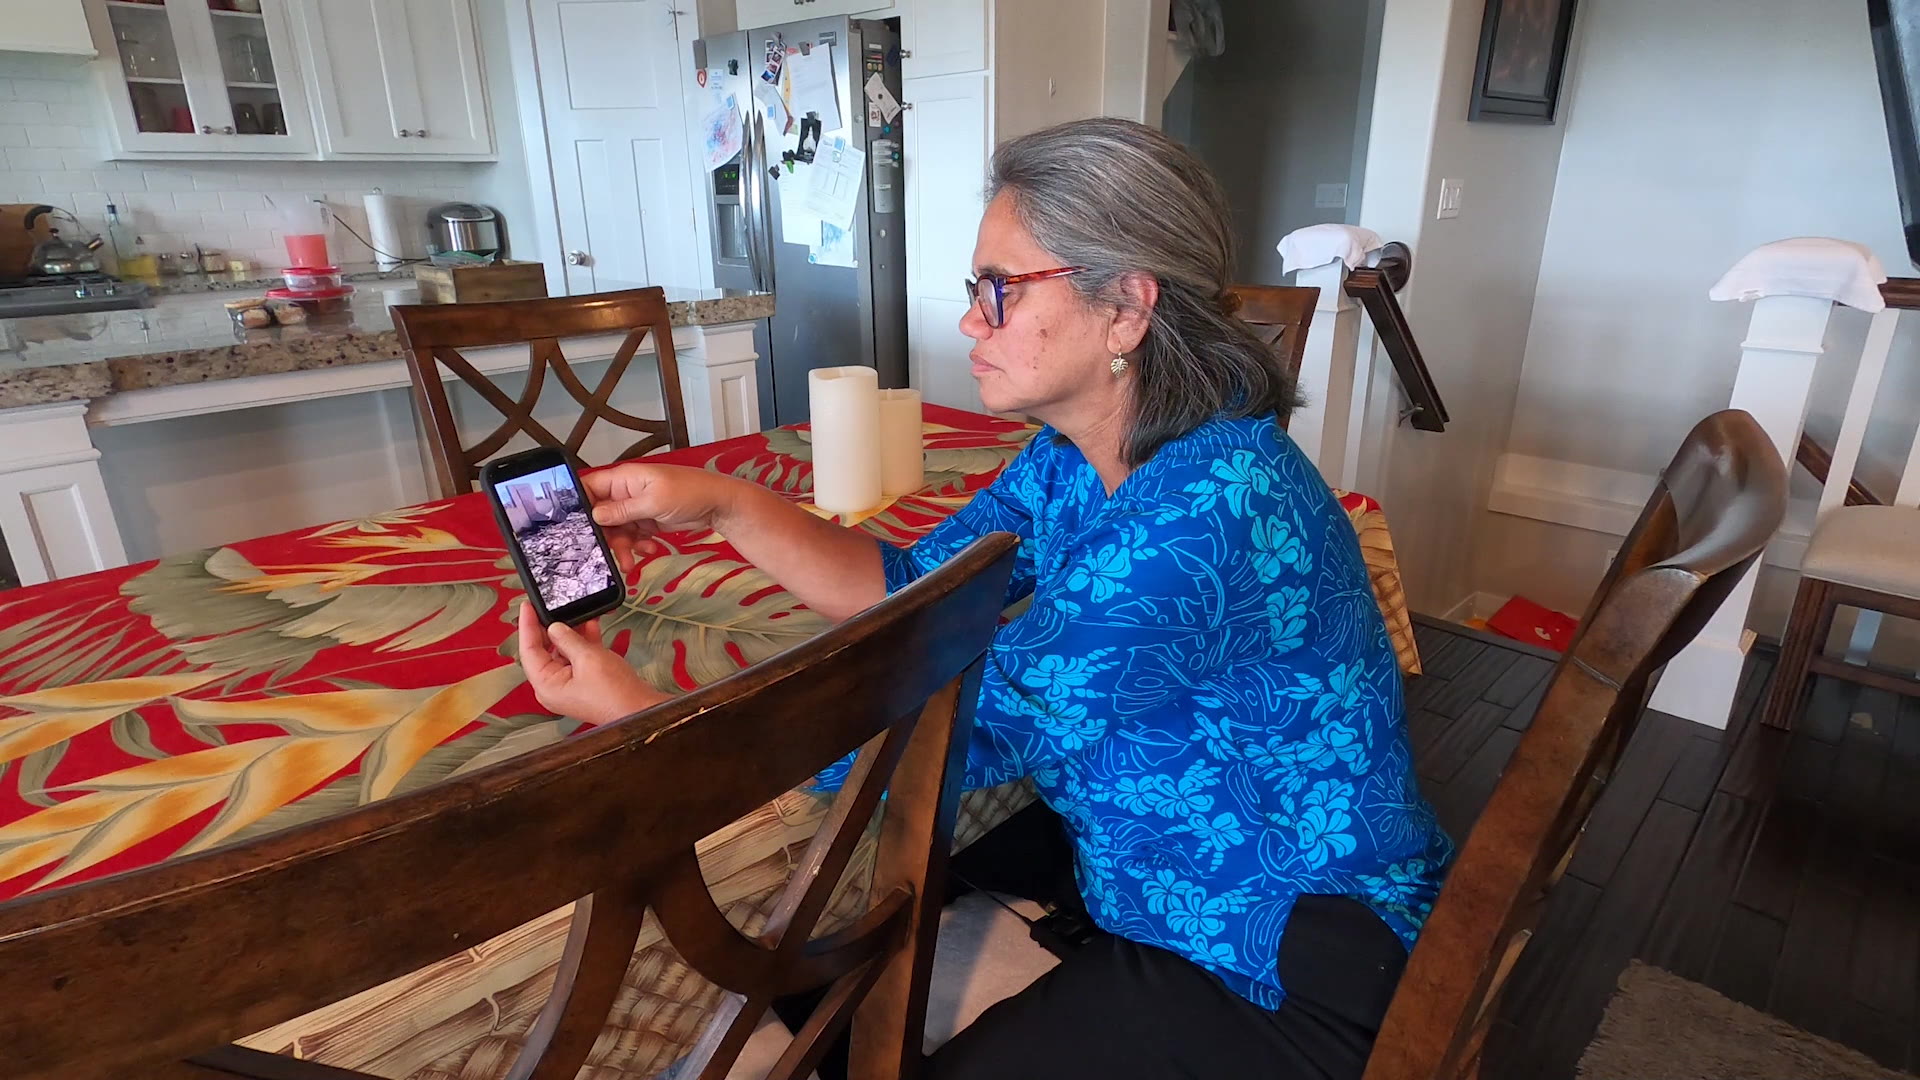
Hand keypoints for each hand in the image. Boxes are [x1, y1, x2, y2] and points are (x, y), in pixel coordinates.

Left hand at [516, 601, 668, 725]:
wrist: (639, 708)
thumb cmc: (615, 693)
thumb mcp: (588, 657)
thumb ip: (568, 639)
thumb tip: (555, 627)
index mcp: (546, 685)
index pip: (529, 650)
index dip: (527, 625)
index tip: (527, 606)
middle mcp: (553, 687)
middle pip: (544, 650)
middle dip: (550, 628)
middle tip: (549, 606)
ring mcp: (569, 685)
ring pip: (562, 652)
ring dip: (570, 633)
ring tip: (575, 613)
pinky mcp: (584, 682)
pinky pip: (577, 658)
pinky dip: (582, 642)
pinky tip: (589, 626)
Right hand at [582, 463, 743, 575]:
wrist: (718, 505)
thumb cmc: (689, 492)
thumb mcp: (653, 501)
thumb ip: (623, 510)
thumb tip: (595, 515)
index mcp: (624, 478)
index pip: (589, 488)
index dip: (579, 506)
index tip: (575, 529)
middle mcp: (626, 492)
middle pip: (601, 515)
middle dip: (605, 536)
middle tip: (608, 554)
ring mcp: (637, 507)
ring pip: (617, 530)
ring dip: (622, 547)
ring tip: (630, 563)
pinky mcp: (647, 521)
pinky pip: (633, 536)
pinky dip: (637, 546)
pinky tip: (648, 550)